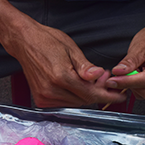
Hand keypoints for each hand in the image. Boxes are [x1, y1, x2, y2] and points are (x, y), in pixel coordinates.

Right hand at [5, 22, 125, 107]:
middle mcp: (51, 90)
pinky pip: (64, 103)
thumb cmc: (47, 41)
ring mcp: (44, 97)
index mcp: (61, 77)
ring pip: (75, 103)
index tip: (119, 95)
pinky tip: (77, 84)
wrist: (24, 42)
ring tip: (90, 80)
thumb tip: (98, 76)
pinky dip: (74, 96)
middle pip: (84, 100)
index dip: (107, 95)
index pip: (90, 94)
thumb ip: (85, 67)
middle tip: (104, 80)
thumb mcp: (71, 49)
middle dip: (97, 92)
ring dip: (85, 94)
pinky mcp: (41, 99)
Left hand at [105, 22, 144, 101]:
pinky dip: (141, 89)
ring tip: (138, 72)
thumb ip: (129, 61)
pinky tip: (142, 77)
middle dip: (134, 86)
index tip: (113, 81)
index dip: (127, 82)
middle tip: (128, 74)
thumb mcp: (139, 46)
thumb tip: (118, 72)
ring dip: (137, 87)